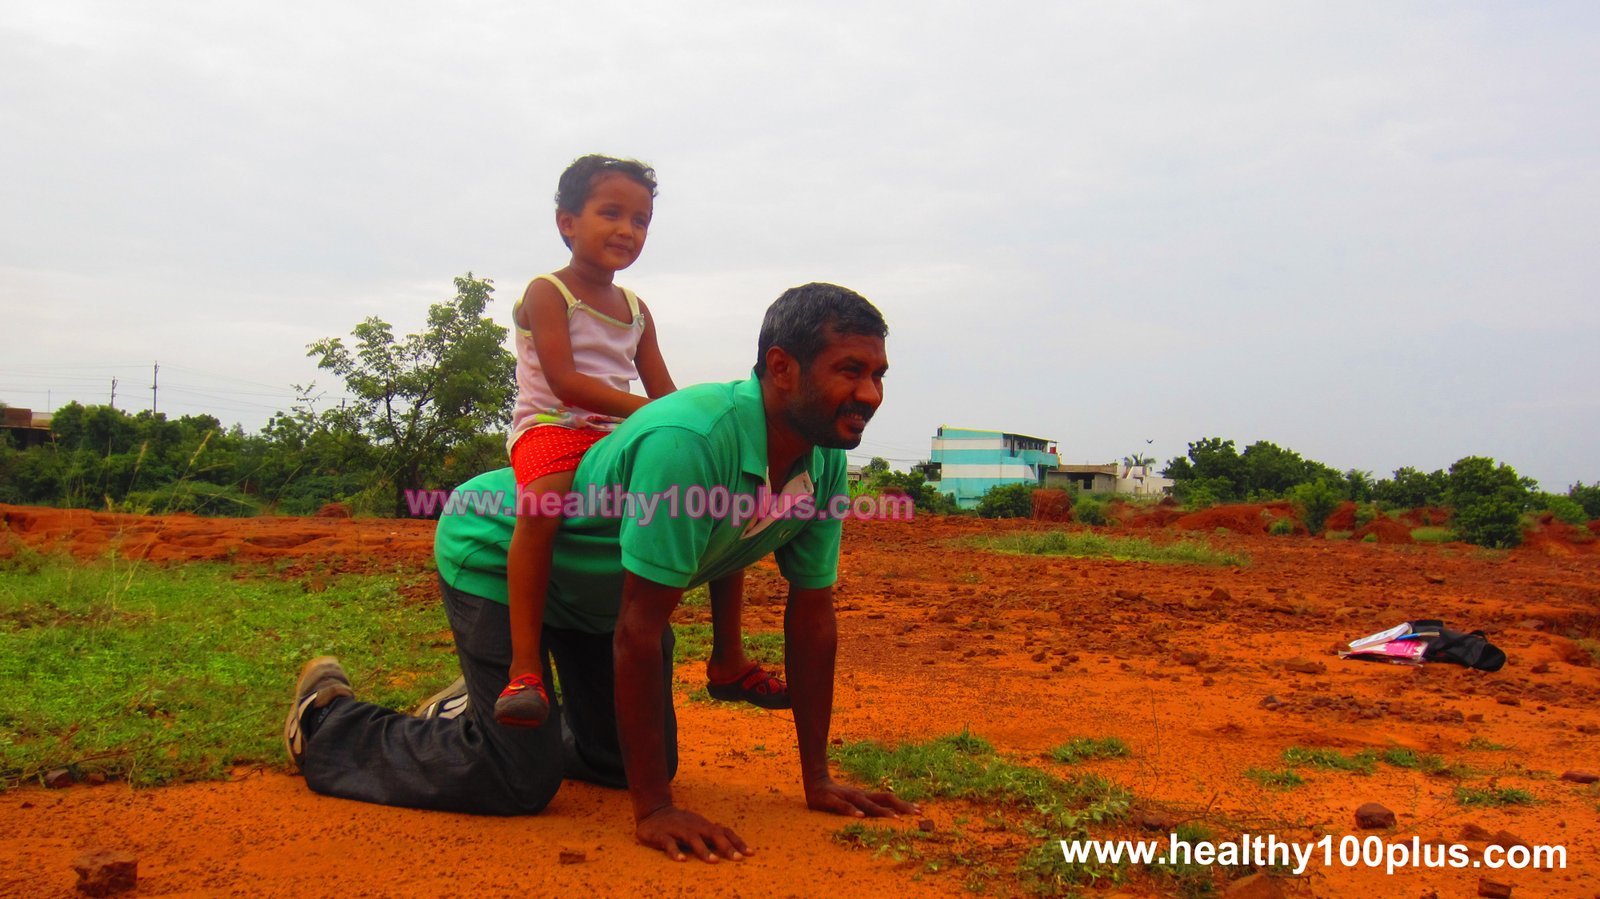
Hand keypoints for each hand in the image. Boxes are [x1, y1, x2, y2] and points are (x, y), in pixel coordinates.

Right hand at [635, 805, 751, 862]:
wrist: (653, 813)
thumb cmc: (681, 824)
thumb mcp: (698, 826)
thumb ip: (713, 836)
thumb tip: (735, 848)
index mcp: (703, 824)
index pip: (724, 832)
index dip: (737, 842)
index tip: (750, 854)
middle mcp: (694, 825)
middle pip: (713, 833)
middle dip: (726, 846)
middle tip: (738, 859)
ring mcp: (678, 829)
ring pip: (693, 838)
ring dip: (704, 850)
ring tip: (714, 861)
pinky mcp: (662, 835)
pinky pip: (669, 843)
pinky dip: (676, 851)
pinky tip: (682, 860)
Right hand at [805, 778, 919, 818]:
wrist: (813, 783)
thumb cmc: (835, 795)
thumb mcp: (853, 801)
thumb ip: (867, 807)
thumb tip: (886, 814)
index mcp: (866, 795)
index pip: (888, 798)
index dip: (904, 803)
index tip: (920, 810)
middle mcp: (860, 795)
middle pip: (884, 799)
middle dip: (901, 806)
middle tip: (917, 813)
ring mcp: (846, 797)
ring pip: (867, 803)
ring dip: (882, 811)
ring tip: (896, 819)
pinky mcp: (832, 800)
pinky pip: (843, 806)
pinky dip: (852, 811)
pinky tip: (861, 817)